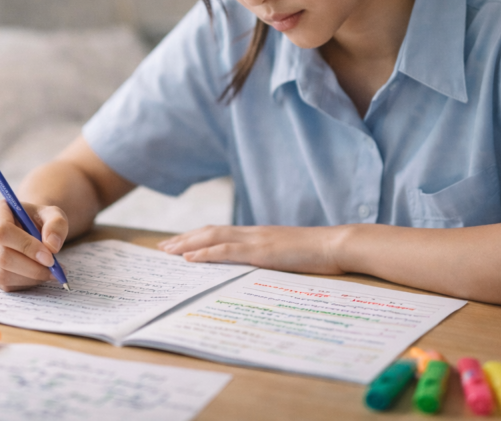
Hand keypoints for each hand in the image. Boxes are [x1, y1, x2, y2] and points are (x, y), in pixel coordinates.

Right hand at [0, 199, 68, 290]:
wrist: (29, 227)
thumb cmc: (38, 219)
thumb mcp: (52, 214)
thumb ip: (56, 224)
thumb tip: (52, 246)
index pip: (3, 231)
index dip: (26, 246)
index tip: (49, 257)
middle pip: (2, 256)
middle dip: (32, 267)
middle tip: (55, 269)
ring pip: (3, 274)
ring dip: (31, 277)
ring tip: (50, 271)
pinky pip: (5, 284)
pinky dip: (26, 283)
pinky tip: (39, 275)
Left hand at [157, 224, 348, 274]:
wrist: (339, 245)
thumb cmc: (320, 254)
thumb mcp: (290, 256)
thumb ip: (272, 258)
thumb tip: (260, 269)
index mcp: (259, 234)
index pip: (222, 232)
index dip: (198, 237)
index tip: (180, 243)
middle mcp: (253, 232)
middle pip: (210, 232)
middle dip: (184, 239)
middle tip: (162, 247)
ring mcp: (257, 240)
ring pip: (213, 237)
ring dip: (187, 244)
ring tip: (168, 251)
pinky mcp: (262, 251)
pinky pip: (227, 251)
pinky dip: (205, 253)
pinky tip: (189, 259)